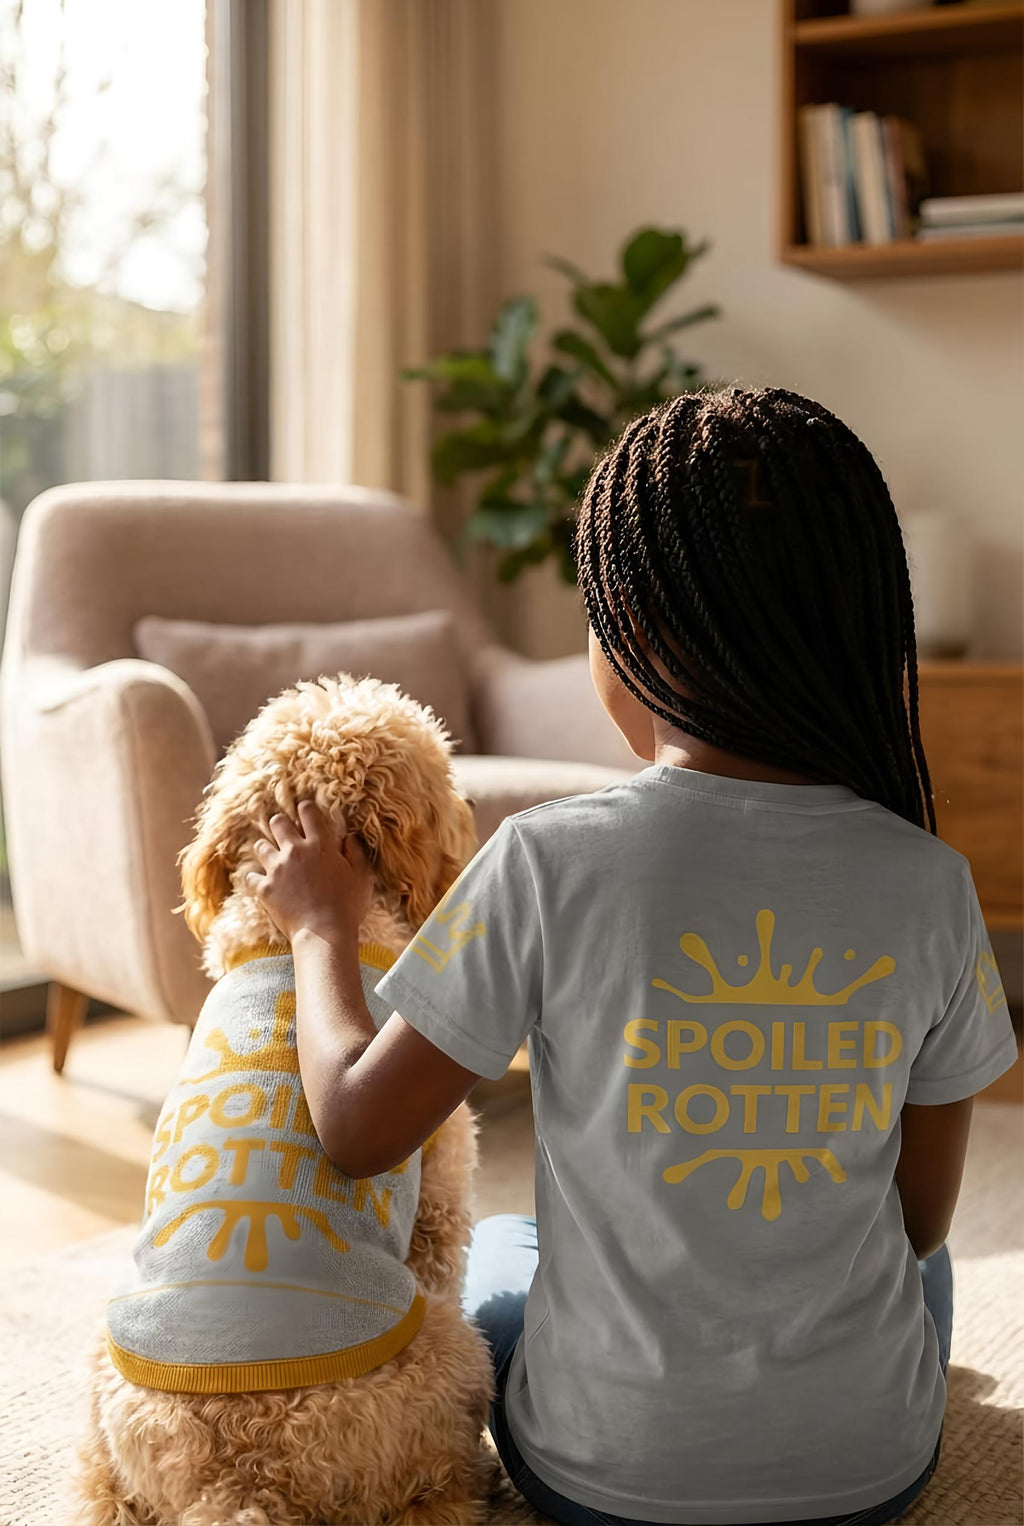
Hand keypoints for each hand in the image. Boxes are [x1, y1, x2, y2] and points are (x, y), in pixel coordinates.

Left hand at [248, 800, 372, 947]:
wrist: (324, 934)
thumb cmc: (347, 906)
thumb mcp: (362, 876)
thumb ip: (356, 852)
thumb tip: (349, 837)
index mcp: (320, 844)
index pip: (307, 811)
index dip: (306, 809)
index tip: (306, 815)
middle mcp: (295, 851)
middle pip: (278, 822)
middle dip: (281, 825)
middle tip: (287, 836)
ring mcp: (277, 869)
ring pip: (260, 846)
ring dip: (266, 849)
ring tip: (274, 859)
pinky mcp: (264, 889)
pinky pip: (250, 876)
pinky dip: (255, 878)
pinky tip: (262, 883)